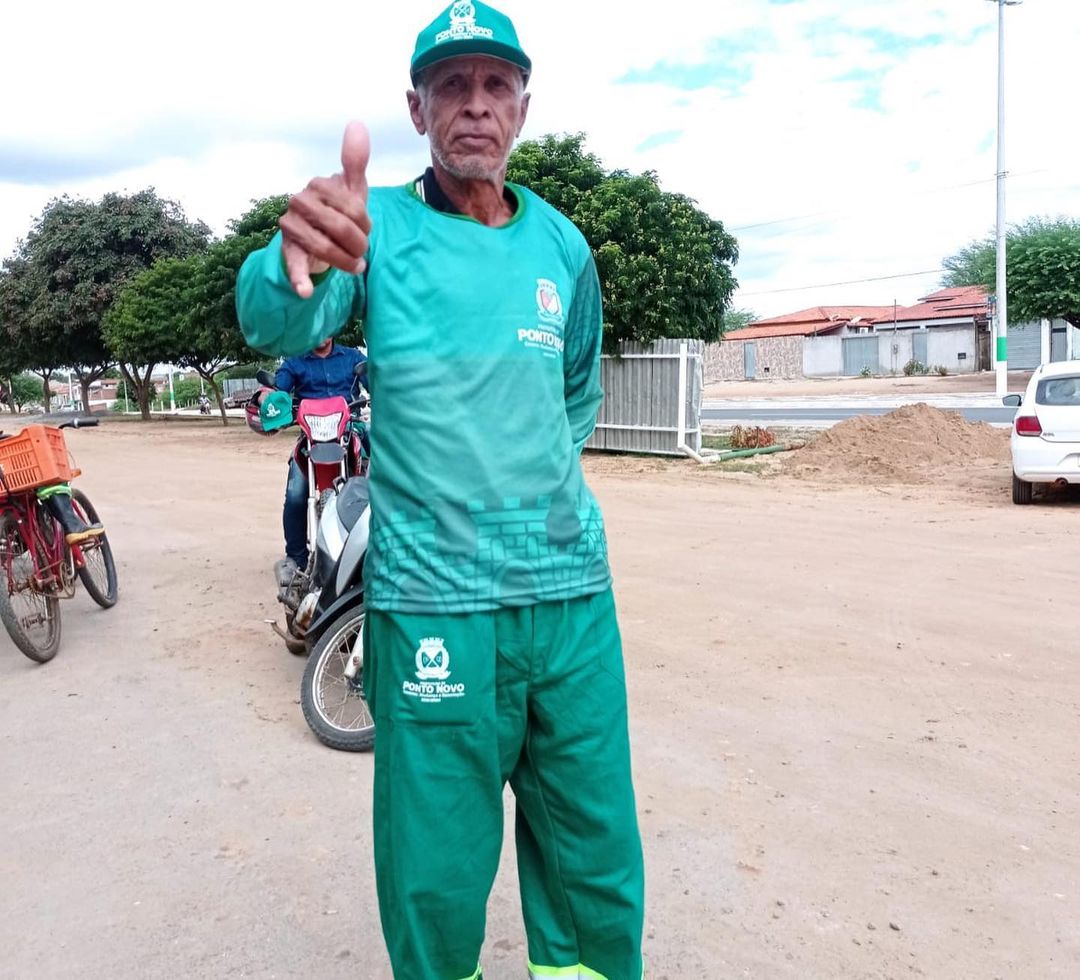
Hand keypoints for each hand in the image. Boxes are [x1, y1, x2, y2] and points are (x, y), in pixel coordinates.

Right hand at [279, 121, 371, 297]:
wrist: (316, 237)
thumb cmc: (337, 210)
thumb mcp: (351, 188)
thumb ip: (354, 161)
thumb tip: (357, 123)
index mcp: (318, 185)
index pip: (352, 207)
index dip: (365, 223)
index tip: (367, 229)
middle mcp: (299, 202)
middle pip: (340, 227)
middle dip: (357, 244)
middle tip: (362, 252)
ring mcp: (291, 227)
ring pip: (324, 247)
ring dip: (344, 261)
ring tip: (354, 267)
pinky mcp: (288, 251)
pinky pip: (293, 265)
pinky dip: (299, 280)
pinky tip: (305, 292)